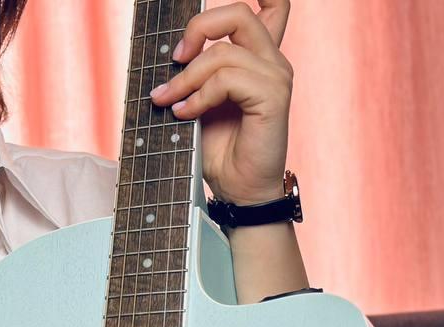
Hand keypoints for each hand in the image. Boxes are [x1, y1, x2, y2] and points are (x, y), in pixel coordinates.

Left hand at [149, 1, 293, 204]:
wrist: (238, 190)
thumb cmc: (218, 150)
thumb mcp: (198, 101)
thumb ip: (193, 72)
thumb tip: (167, 55)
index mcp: (258, 57)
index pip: (272, 4)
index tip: (205, 2)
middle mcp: (271, 61)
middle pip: (238, 13)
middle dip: (197, 29)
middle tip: (175, 59)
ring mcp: (275, 77)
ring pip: (224, 51)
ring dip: (186, 77)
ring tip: (169, 102)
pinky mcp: (273, 97)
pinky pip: (227, 79)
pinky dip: (198, 96)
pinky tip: (185, 113)